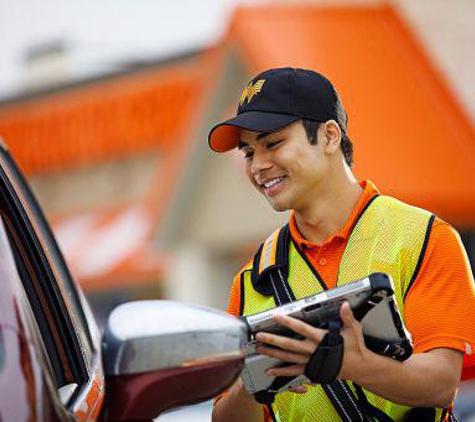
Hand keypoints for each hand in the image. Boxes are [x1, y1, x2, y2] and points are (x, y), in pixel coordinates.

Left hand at [255, 302, 369, 382]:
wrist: (359, 368)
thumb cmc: (355, 348)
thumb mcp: (353, 329)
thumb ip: (347, 317)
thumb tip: (345, 305)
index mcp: (321, 339)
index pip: (301, 328)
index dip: (288, 322)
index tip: (276, 316)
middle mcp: (313, 351)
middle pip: (289, 345)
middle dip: (273, 340)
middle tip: (259, 336)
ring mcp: (310, 362)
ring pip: (287, 357)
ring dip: (273, 353)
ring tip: (260, 348)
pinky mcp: (310, 370)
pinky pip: (293, 372)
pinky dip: (281, 371)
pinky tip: (270, 370)